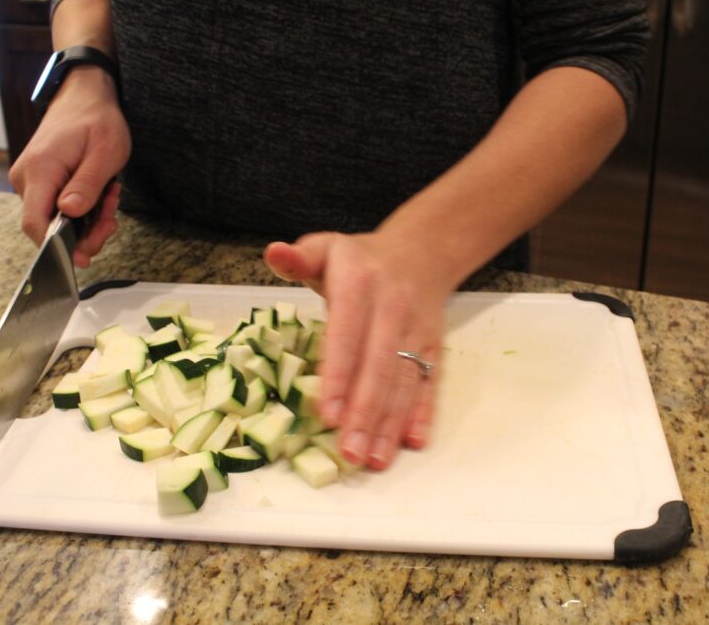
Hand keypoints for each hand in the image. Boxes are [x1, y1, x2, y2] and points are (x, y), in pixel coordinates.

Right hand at [8, 67, 130, 266]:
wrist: (84, 96)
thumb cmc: (97, 120)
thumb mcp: (105, 152)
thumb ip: (87, 185)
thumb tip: (69, 213)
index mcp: (40, 170)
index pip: (35, 223)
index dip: (56, 246)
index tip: (82, 257)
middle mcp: (27, 179)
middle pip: (48, 226)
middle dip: (86, 230)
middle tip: (112, 217)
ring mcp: (30, 181)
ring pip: (57, 219)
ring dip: (89, 218)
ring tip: (109, 194)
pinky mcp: (39, 183)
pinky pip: (59, 208)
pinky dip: (83, 208)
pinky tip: (99, 194)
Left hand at [264, 231, 453, 469]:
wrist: (421, 251)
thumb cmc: (358, 260)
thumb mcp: (326, 248)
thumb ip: (298, 257)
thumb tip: (274, 253)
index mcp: (359, 283)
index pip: (347, 335)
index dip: (339, 375)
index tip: (327, 414)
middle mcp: (392, 307)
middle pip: (379, 365)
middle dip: (365, 412)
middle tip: (349, 452)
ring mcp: (417, 329)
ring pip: (404, 381)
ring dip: (390, 423)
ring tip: (373, 460)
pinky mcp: (434, 346)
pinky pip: (429, 382)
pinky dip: (422, 413)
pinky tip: (413, 443)